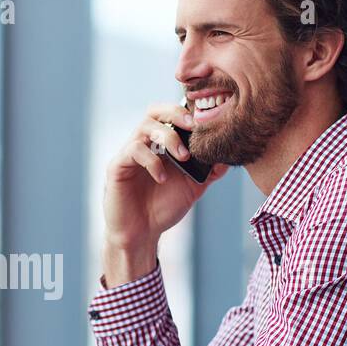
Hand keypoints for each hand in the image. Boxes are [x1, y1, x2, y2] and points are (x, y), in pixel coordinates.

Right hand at [102, 102, 228, 283]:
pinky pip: (134, 150)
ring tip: (183, 157)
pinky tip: (162, 178)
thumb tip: (228, 156)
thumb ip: (209, 171)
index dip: (187, 111)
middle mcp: (144, 144)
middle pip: (155, 111)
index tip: (207, 120)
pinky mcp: (117, 166)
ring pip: (145, 126)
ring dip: (168, 137)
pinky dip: (152, 161)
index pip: (171, 115)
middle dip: (176, 114)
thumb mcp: (193, 188)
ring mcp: (129, 153)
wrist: (141, 234)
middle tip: (194, 126)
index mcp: (160, 145)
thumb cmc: (163, 208)